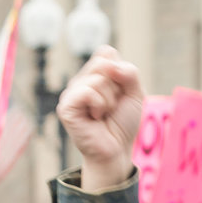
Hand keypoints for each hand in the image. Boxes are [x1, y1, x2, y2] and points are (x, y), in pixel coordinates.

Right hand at [58, 49, 142, 193]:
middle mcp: (80, 80)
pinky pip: (86, 91)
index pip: (106, 52)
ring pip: (97, 79)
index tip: (120, 92)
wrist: (117, 150)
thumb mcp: (136, 93)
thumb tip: (108, 64)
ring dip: (109, 100)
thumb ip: (129, 72)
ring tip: (103, 114)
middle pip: (103, 63)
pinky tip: (95, 117)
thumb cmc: (123, 123)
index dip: (120, 72)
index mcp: (93, 74)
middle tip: (111, 106)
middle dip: (116, 87)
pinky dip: (98, 104)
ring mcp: (71, 93)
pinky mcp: (65, 106)